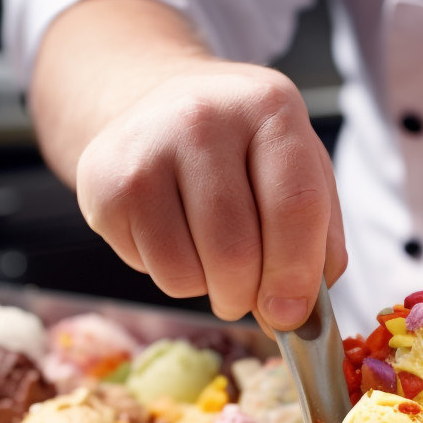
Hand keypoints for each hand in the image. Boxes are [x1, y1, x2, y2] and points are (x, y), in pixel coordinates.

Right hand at [75, 61, 345, 330]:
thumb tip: (301, 310)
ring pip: (187, 271)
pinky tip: (178, 240)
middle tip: (251, 296)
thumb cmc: (243, 151)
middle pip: (236, 250)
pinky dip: (174, 278)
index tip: (292, 314)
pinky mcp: (103, 183)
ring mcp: (146, 149)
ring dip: (211, 291)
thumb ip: (319, 239)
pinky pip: (152, 270)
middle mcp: (204, 118)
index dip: (297, 274)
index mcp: (270, 108)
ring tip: (215, 262)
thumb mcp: (301, 171)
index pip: (296, 206)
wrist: (159, 108)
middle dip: (249, 296)